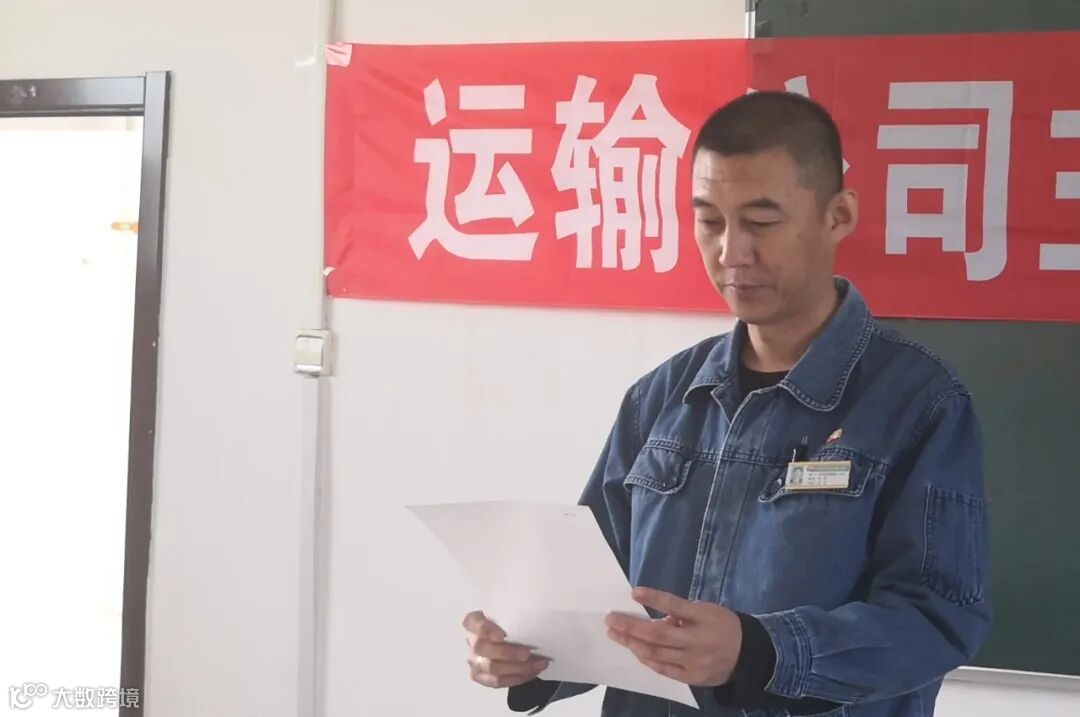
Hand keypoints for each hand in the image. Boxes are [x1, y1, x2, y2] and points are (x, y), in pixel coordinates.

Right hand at [463, 611, 550, 688]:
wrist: (506, 639)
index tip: (502, 635)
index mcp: (475, 622)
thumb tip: (535, 609)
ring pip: (492, 668)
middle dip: (507, 653)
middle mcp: (472, 641)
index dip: (485, 629)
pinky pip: (498, 681)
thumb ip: (513, 612)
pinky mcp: (481, 677)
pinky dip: (518, 678)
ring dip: (518, 668)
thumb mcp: (508, 613)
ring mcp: (475, 661)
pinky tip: (532, 671)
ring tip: (538, 663)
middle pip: (483, 649)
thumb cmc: (508, 623)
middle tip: (528, 653)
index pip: (473, 622)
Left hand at [605, 587, 741, 686]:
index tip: (634, 592)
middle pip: (658, 634)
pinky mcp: (691, 677)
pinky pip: (663, 668)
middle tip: (611, 619)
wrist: (748, 654)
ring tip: (616, 634)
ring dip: (632, 643)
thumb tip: (655, 618)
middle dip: (631, 627)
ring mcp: (694, 661)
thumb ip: (682, 613)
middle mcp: (698, 641)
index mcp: (704, 617)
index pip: (676, 606)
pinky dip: (646, 659)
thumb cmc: (722, 625)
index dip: (655, 599)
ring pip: (656, 653)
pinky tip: (634, 649)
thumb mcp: (707, 610)